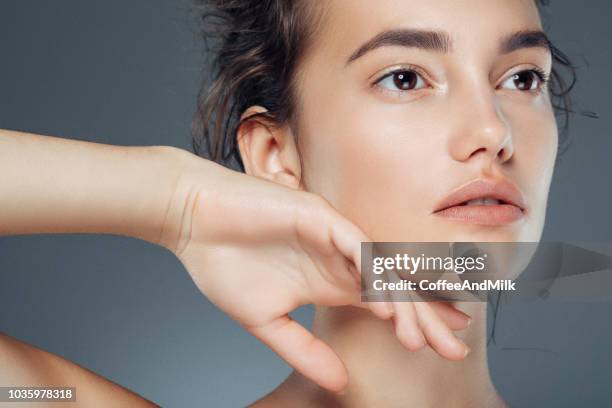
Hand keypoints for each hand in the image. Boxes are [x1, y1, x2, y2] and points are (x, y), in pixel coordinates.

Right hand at [161, 156, 470, 392]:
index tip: (446, 346)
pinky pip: (353, 246)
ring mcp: (332, 236)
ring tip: (421, 336)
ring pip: (381, 268)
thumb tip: (340, 383)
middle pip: (395, 287)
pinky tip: (384, 301)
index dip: (417, 322)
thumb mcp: (266, 322)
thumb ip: (304, 350)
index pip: (386, 302)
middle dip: (426, 317)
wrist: (191, 221)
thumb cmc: (223, 264)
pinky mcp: (318, 216)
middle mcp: (340, 258)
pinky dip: (371, 272)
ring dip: (403, 301)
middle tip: (456, 346)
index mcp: (331, 281)